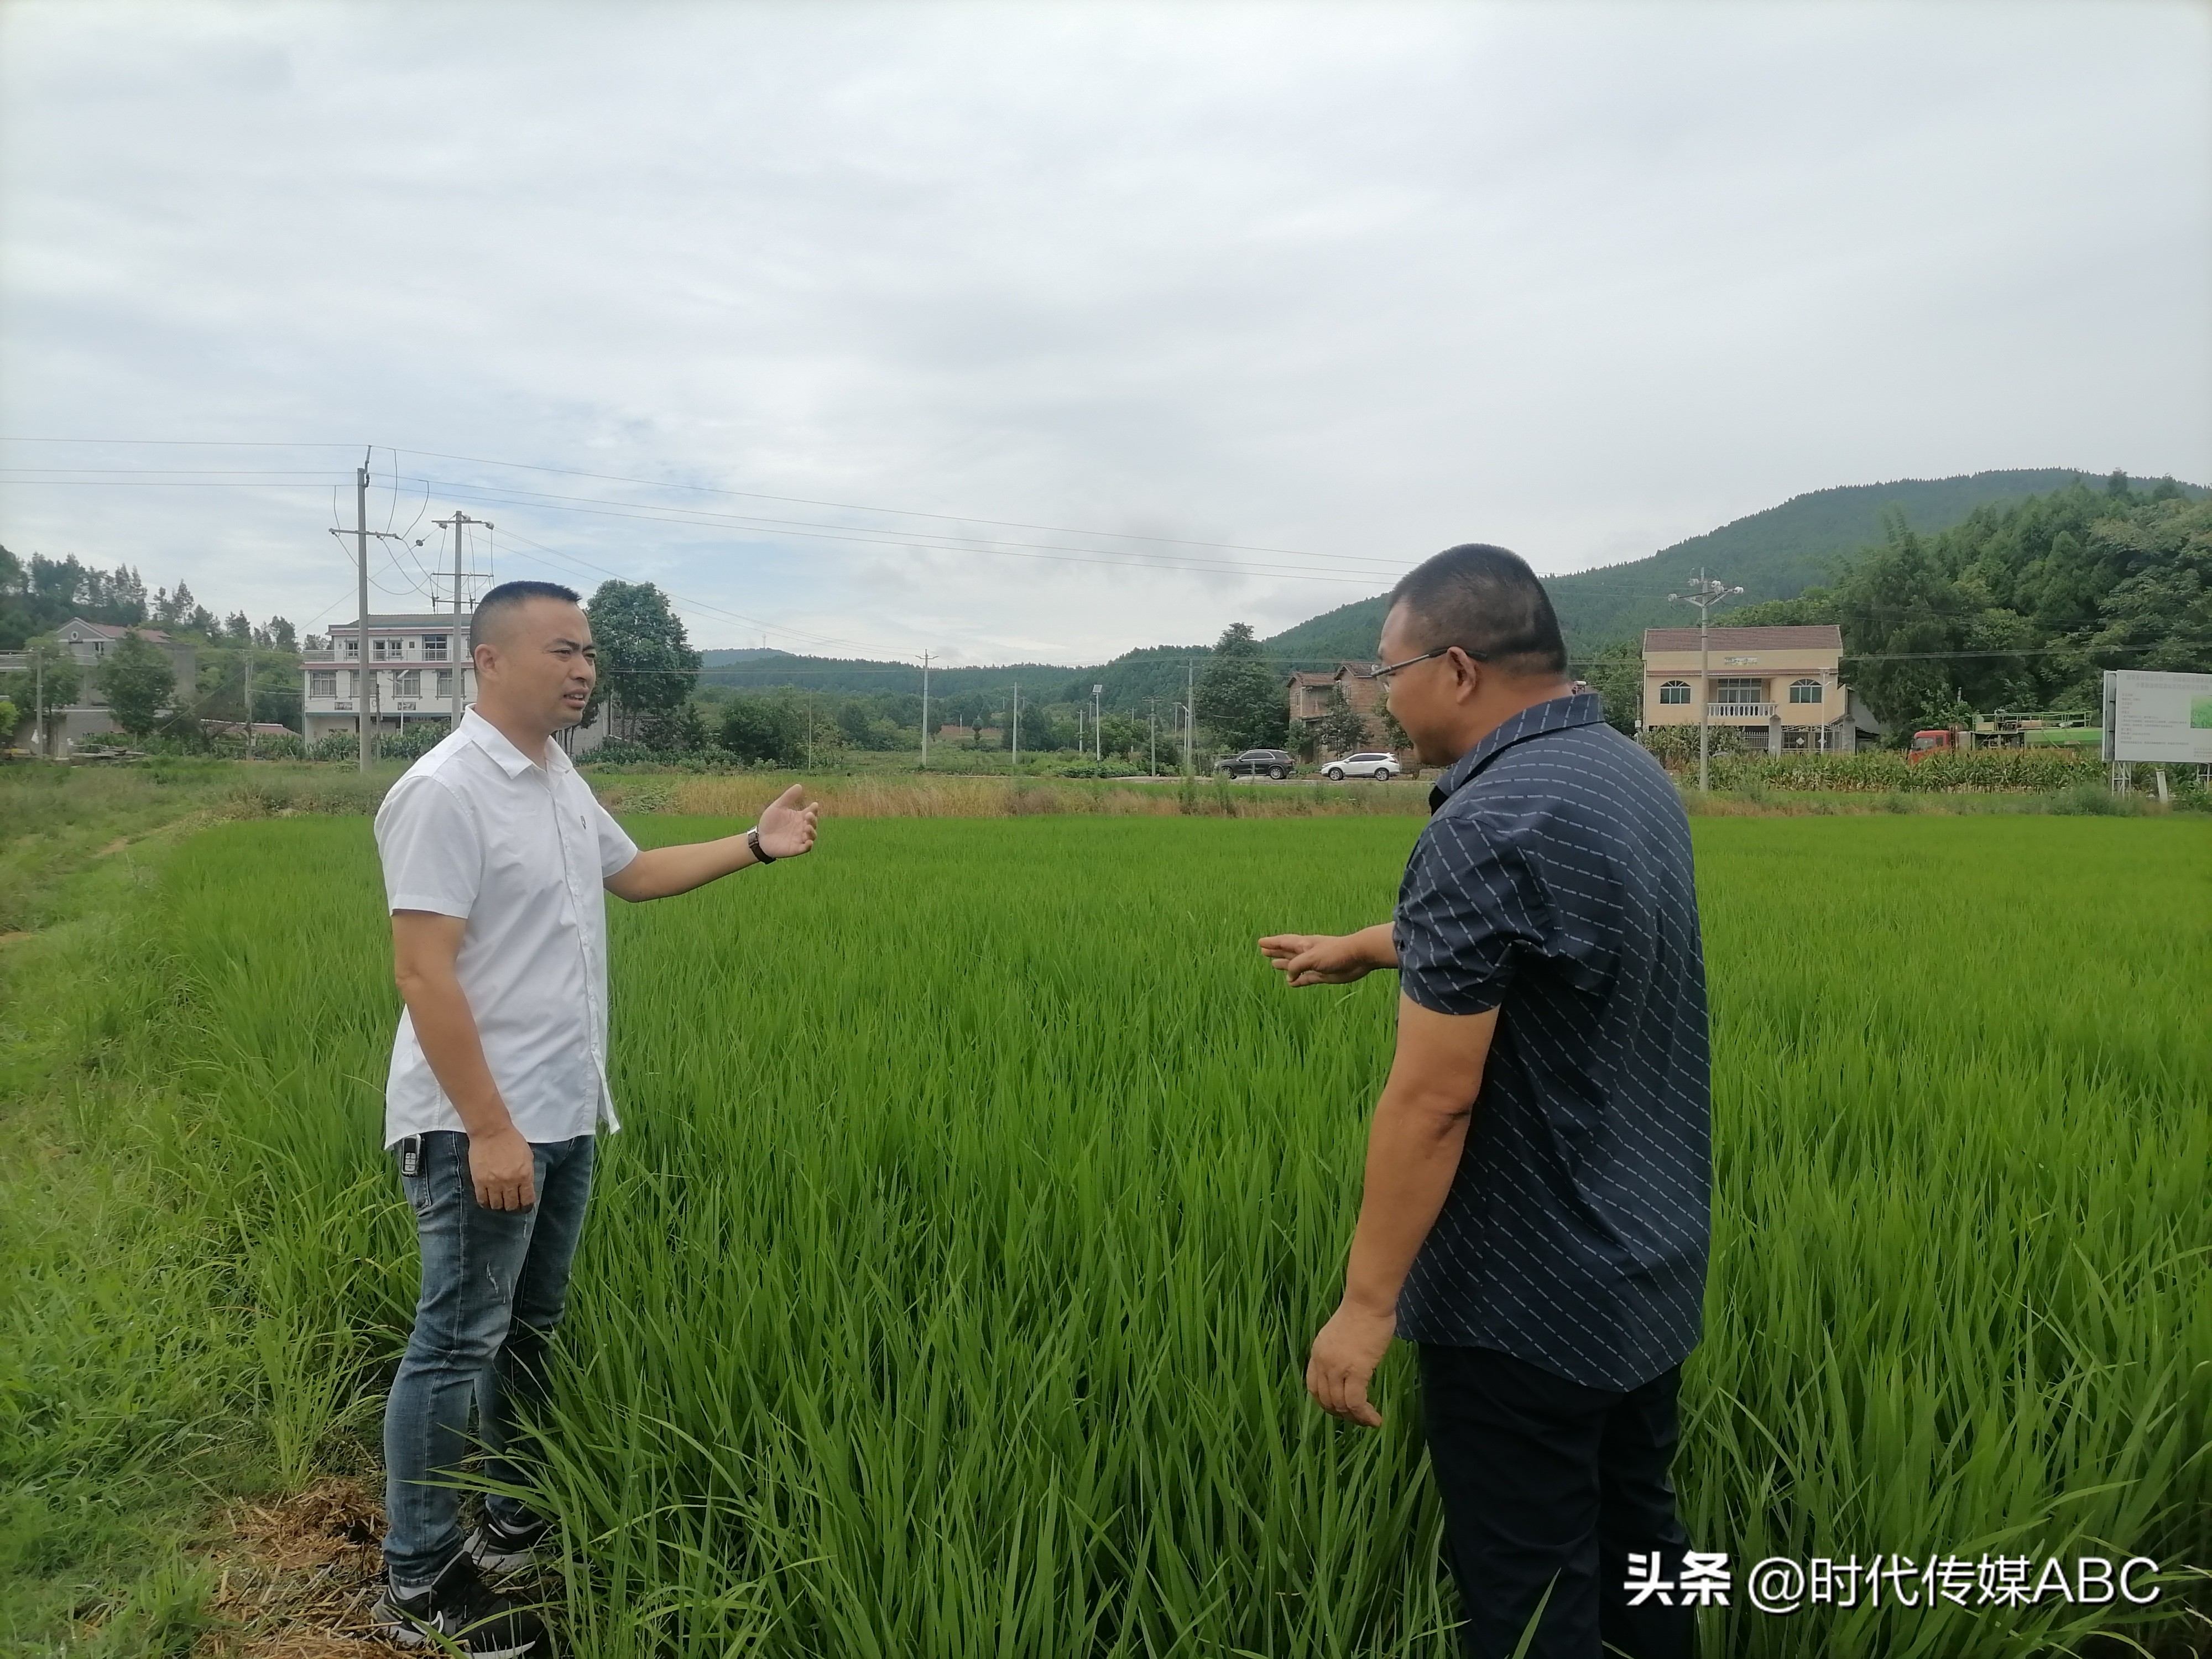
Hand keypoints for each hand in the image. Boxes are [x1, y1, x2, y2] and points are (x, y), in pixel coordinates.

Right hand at [470, 1126, 535, 1210]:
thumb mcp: (527, 1156)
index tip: (524, 1207)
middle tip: (511, 1204)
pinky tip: (488, 1201)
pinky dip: (486, 1203)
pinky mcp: (479, 1181)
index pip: (527, 1200)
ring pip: (497, 1205)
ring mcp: (493, 1183)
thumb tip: (526, 1188)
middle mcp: (510, 1182)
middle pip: (511, 1205)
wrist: (491, 1131)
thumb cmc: (512, 1140)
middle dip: (512, 1207)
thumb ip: (527, 1173)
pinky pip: (482, 1200)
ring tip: (499, 1202)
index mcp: (525, 1175)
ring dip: (499, 1206)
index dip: (526, 1206)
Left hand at [757, 783, 819, 859]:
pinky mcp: (796, 848)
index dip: (814, 809)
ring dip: (812, 831)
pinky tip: (809, 841)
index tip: (814, 805)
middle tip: (808, 815)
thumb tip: (799, 785)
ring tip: (807, 827)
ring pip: (812, 836)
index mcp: (800, 817)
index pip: (811, 811)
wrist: (759, 837)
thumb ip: (788, 797)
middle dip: (813, 819)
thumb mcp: (778, 807)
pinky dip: (809, 845)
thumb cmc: (770, 821)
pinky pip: (806, 848)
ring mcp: (800, 838)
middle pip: (813, 823)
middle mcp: (802, 827)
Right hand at [1259, 932, 1373, 986]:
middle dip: (1276, 952)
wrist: (1358, 956)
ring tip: (1274, 965)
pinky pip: (1306, 978)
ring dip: (1285, 965)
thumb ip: (1297, 966)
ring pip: (1295, 965)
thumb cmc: (1335, 952)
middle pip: (1287, 952)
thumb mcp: (1311, 957)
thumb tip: (1289, 977)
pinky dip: (1298, 980)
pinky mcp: (1322, 975)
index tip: (1260, 942)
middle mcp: (1307, 953)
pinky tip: (1291, 983)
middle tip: (1263, 951)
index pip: (1283, 942)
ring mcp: (1315, 964)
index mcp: (1303, 945)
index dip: (1272, 943)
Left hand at [1306, 1298, 1395, 1426]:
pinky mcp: (1356, 1370)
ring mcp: (1337, 1367)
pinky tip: (1375, 1419)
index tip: (1340, 1408)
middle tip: (1358, 1418)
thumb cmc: (1361, 1313)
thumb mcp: (1338, 1335)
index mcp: (1317, 1353)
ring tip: (1369, 1421)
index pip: (1313, 1387)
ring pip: (1340, 1405)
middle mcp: (1322, 1362)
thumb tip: (1346, 1369)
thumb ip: (1337, 1353)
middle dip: (1341, 1414)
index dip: (1325, 1402)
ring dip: (1355, 1418)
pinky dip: (1364, 1415)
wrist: (1368, 1301)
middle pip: (1325, 1400)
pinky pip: (1356, 1402)